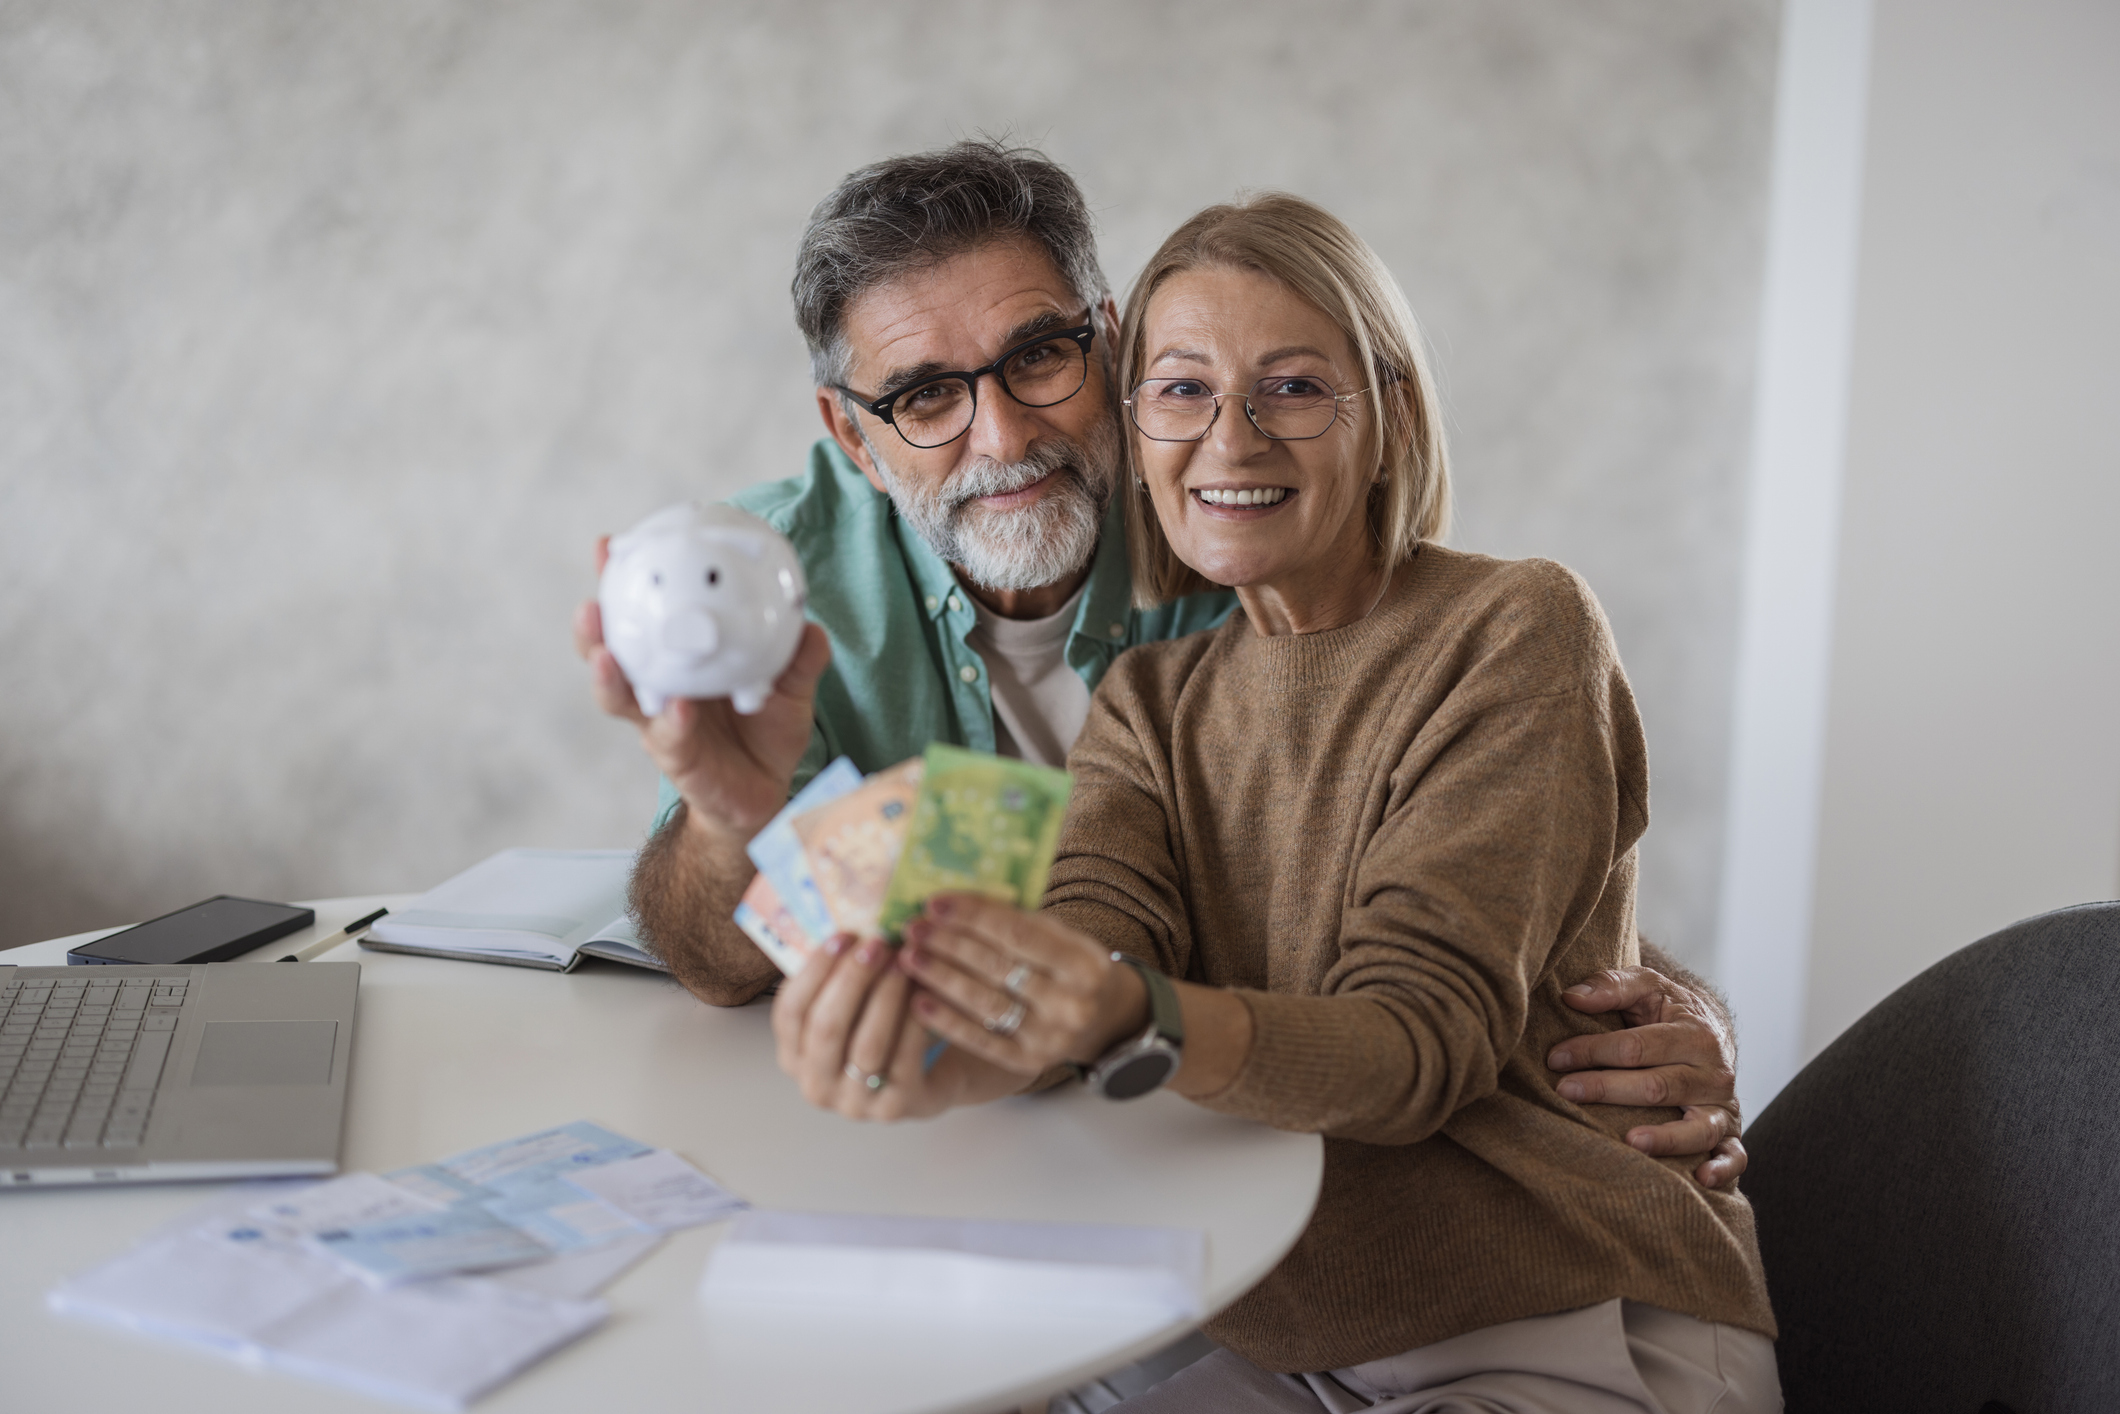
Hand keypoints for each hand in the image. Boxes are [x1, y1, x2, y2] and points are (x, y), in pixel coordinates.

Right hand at [572, 535, 830, 838]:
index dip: (619, 583)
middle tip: (591, 606)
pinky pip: (669, 737)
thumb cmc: (767, 729)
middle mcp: (658, 686)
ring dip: (609, 677)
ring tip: (605, 657)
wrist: (768, 790)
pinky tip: (679, 708)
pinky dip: (672, 720)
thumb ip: (799, 658)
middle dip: (592, 630)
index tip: (606, 548)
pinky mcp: (677, 758)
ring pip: (619, 698)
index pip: (641, 614)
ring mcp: (660, 723)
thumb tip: (811, 626)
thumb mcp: (791, 686)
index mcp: (678, 657)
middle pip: (608, 653)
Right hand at [769, 933, 969, 1120]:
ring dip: (885, 996)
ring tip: (903, 962)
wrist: (928, 1075)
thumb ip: (837, 979)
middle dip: (852, 979)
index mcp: (794, 1056)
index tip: (842, 935)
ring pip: (866, 1043)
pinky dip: (914, 1019)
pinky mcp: (896, 1107)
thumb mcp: (851, 1008)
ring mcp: (854, 1103)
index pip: (790, 1012)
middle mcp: (816, 1085)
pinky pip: (905, 1057)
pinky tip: (924, 991)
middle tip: (877, 944)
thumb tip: (849, 924)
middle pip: (826, 1027)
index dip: (814, 970)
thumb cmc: (881, 1031)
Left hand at [898, 894, 1145, 1076]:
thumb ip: (1019, 921)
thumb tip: (956, 902)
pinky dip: (946, 1020)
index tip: (935, 902)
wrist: (1103, 1019)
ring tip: (909, 958)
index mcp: (1084, 963)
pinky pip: (980, 1039)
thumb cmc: (1070, 967)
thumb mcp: (1063, 937)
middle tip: (914, 928)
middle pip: (997, 968)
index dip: (973, 917)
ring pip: (985, 1003)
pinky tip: (918, 1000)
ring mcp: (1050, 1038)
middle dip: (949, 944)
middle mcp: (1071, 1004)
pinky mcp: (1027, 1062)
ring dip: (940, 978)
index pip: (1019, 934)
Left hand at [1548, 967, 1746, 1188]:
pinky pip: (1734, 1156)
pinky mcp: (1730, 1132)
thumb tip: (1571, 996)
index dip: (1592, 1051)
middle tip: (1566, 1092)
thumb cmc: (1668, 1011)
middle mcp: (1714, 1072)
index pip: (1636, 1047)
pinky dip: (1723, 1169)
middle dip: (1608, 1089)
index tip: (1555, 1059)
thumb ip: (1610, 985)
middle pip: (1658, 1086)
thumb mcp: (1646, 987)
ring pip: (1696, 1127)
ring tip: (1630, 1142)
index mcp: (1694, 1033)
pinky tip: (1701, 1180)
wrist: (1714, 1032)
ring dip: (1665, 1137)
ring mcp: (1723, 1105)